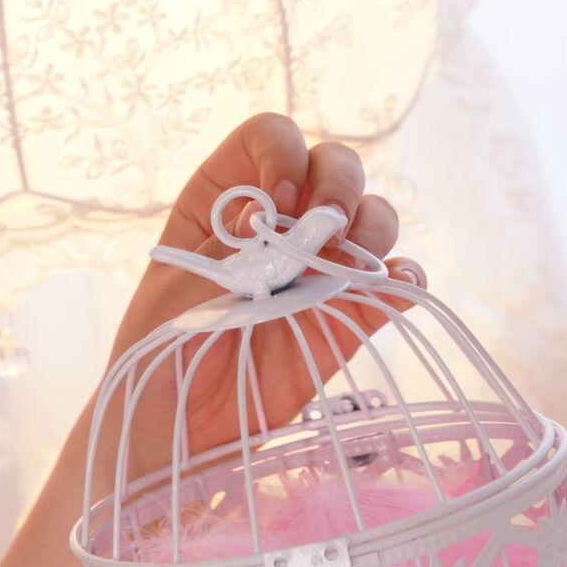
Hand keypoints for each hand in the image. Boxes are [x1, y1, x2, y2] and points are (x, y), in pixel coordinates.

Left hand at [96, 115, 415, 483]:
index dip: (281, 155)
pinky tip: (394, 287)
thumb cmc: (161, 350)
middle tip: (324, 228)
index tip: (274, 200)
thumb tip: (272, 212)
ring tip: (342, 269)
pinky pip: (395, 281)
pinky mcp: (349, 314)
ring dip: (371, 230)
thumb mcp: (179, 294)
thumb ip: (229, 252)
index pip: (269, 138)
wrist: (178, 428)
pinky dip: (406, 277)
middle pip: (335, 164)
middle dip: (339, 185)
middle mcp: (282, 219)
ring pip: (373, 216)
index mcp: (225, 197)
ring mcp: (319, 265)